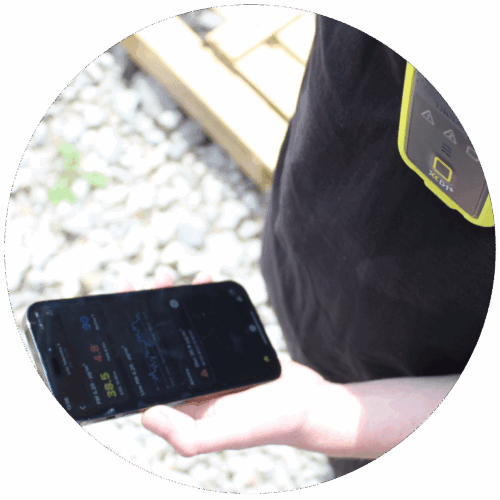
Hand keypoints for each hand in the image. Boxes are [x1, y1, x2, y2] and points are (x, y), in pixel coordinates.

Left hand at [118, 273, 360, 457]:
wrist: (308, 404)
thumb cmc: (269, 422)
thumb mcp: (225, 433)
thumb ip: (185, 433)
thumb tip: (145, 414)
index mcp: (181, 403)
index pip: (142, 371)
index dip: (124, 343)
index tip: (114, 313)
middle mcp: (190, 383)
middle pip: (157, 343)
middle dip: (142, 313)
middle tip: (135, 285)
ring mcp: (208, 363)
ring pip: (180, 328)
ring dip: (170, 302)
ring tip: (166, 278)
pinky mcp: (227, 349)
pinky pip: (207, 321)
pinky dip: (203, 300)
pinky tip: (203, 282)